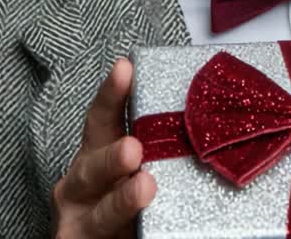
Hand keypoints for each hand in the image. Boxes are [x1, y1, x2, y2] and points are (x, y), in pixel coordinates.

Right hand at [51, 58, 156, 237]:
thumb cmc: (130, 208)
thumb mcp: (147, 170)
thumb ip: (164, 151)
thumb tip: (211, 122)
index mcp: (96, 159)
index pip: (102, 122)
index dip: (111, 96)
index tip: (125, 68)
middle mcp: (81, 188)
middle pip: (91, 169)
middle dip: (110, 158)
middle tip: (134, 148)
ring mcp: (79, 224)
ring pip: (98, 215)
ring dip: (120, 202)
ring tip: (145, 189)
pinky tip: (134, 238)